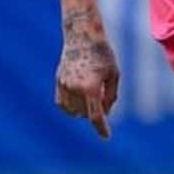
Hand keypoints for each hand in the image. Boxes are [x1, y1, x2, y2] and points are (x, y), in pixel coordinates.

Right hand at [55, 5, 119, 139]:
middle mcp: (75, 88)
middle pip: (86, 114)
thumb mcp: (114, 74)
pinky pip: (63, 104)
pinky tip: (79, 99)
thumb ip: (111, 96)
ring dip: (83, 110)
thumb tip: (104, 113)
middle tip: (104, 96)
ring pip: (73, 111)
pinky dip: (71, 106)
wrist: (83, 36)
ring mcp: (64, 85)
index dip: (101, 128)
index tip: (106, 137)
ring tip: (92, 94)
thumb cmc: (103, 54)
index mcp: (91, 87)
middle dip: (97, 111)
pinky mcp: (58, 82)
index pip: (96, 116)